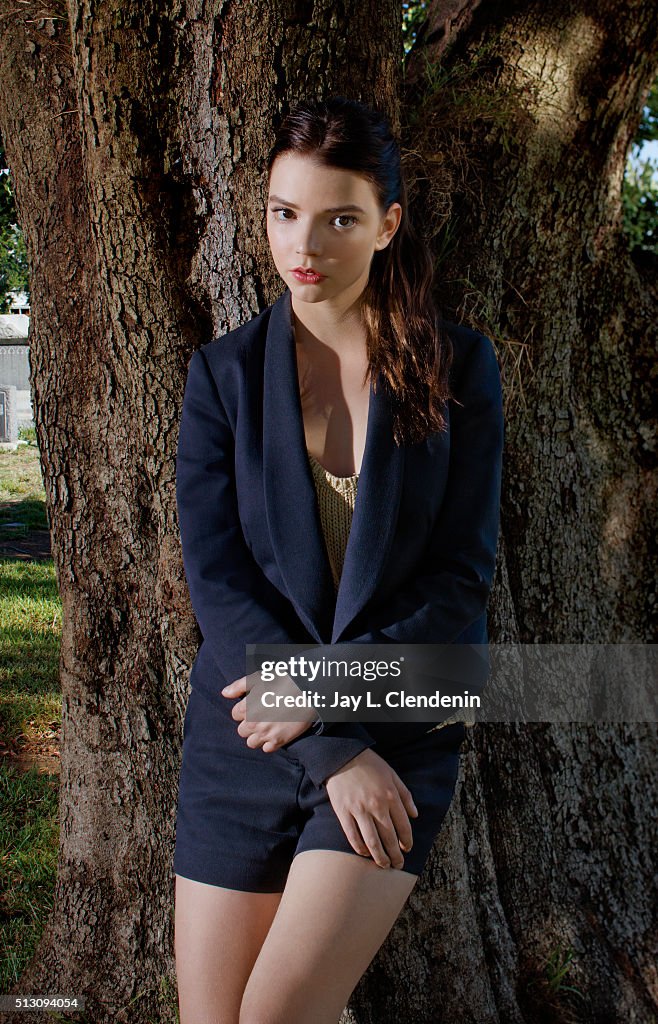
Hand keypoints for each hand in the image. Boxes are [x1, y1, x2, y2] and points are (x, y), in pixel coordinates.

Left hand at [220, 672, 316, 751]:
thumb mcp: (257, 678)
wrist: (306, 690)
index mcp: (246, 708)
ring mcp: (266, 733)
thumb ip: (238, 686)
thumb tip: (224, 694)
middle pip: (242, 731)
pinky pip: (267, 749)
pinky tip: (276, 732)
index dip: (244, 709)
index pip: (235, 715)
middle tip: (261, 716)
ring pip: (251, 743)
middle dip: (249, 724)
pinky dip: (269, 743)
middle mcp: (253, 723)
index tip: (254, 705)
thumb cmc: (282, 681)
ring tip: (267, 725)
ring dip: (257, 736)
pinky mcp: (279, 740)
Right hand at [324, 748, 418, 868]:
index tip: (407, 849)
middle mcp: (377, 805)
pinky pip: (352, 835)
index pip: (403, 826)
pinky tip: (364, 854)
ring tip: (384, 865)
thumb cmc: (370, 764)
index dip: (407, 841)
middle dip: (395, 855)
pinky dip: (359, 848)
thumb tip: (415, 815)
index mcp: (391, 796)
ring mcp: (359, 810)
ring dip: (380, 857)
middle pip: (389, 837)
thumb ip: (405, 795)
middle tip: (398, 865)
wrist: (342, 756)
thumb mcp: (392, 775)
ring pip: (372, 841)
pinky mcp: (343, 812)